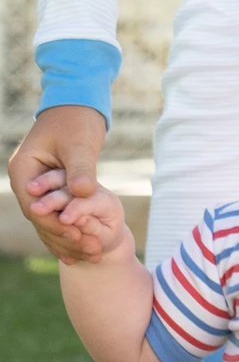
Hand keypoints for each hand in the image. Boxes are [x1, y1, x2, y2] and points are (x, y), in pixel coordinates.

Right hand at [8, 106, 105, 263]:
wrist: (77, 106)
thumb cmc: (76, 121)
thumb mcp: (79, 144)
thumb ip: (80, 169)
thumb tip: (82, 192)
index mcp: (24, 170)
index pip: (35, 206)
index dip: (56, 223)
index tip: (77, 236)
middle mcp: (26, 181)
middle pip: (41, 218)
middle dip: (65, 236)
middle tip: (90, 253)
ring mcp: (37, 187)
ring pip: (50, 220)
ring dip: (69, 238)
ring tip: (93, 255)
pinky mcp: (51, 190)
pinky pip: (58, 215)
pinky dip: (71, 229)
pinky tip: (85, 248)